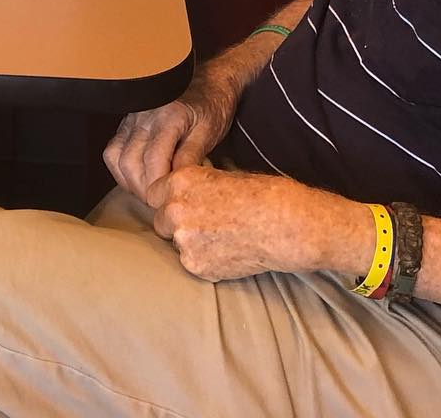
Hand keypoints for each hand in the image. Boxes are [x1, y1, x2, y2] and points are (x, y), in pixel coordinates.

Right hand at [104, 64, 239, 203]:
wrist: (208, 81)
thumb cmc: (212, 105)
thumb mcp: (210, 131)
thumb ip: (191, 156)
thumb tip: (176, 184)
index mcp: (169, 116)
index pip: (153, 160)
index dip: (158, 186)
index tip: (167, 200)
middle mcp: (145, 114)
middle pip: (130, 162)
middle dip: (143, 189)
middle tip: (160, 201)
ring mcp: (133, 116)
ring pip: (116, 157)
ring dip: (130, 181)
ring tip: (149, 191)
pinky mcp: (127, 120)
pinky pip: (113, 148)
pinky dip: (121, 168)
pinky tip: (137, 176)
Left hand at [150, 166, 363, 282]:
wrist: (287, 226)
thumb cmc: (263, 195)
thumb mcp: (221, 175)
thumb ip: (195, 185)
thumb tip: (183, 192)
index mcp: (180, 181)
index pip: (154, 193)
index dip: (169, 200)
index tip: (182, 205)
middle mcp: (175, 209)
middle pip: (160, 220)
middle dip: (176, 223)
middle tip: (204, 224)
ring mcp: (184, 240)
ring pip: (175, 243)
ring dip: (190, 242)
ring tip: (220, 238)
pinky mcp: (196, 265)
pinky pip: (190, 263)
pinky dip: (204, 260)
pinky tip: (227, 252)